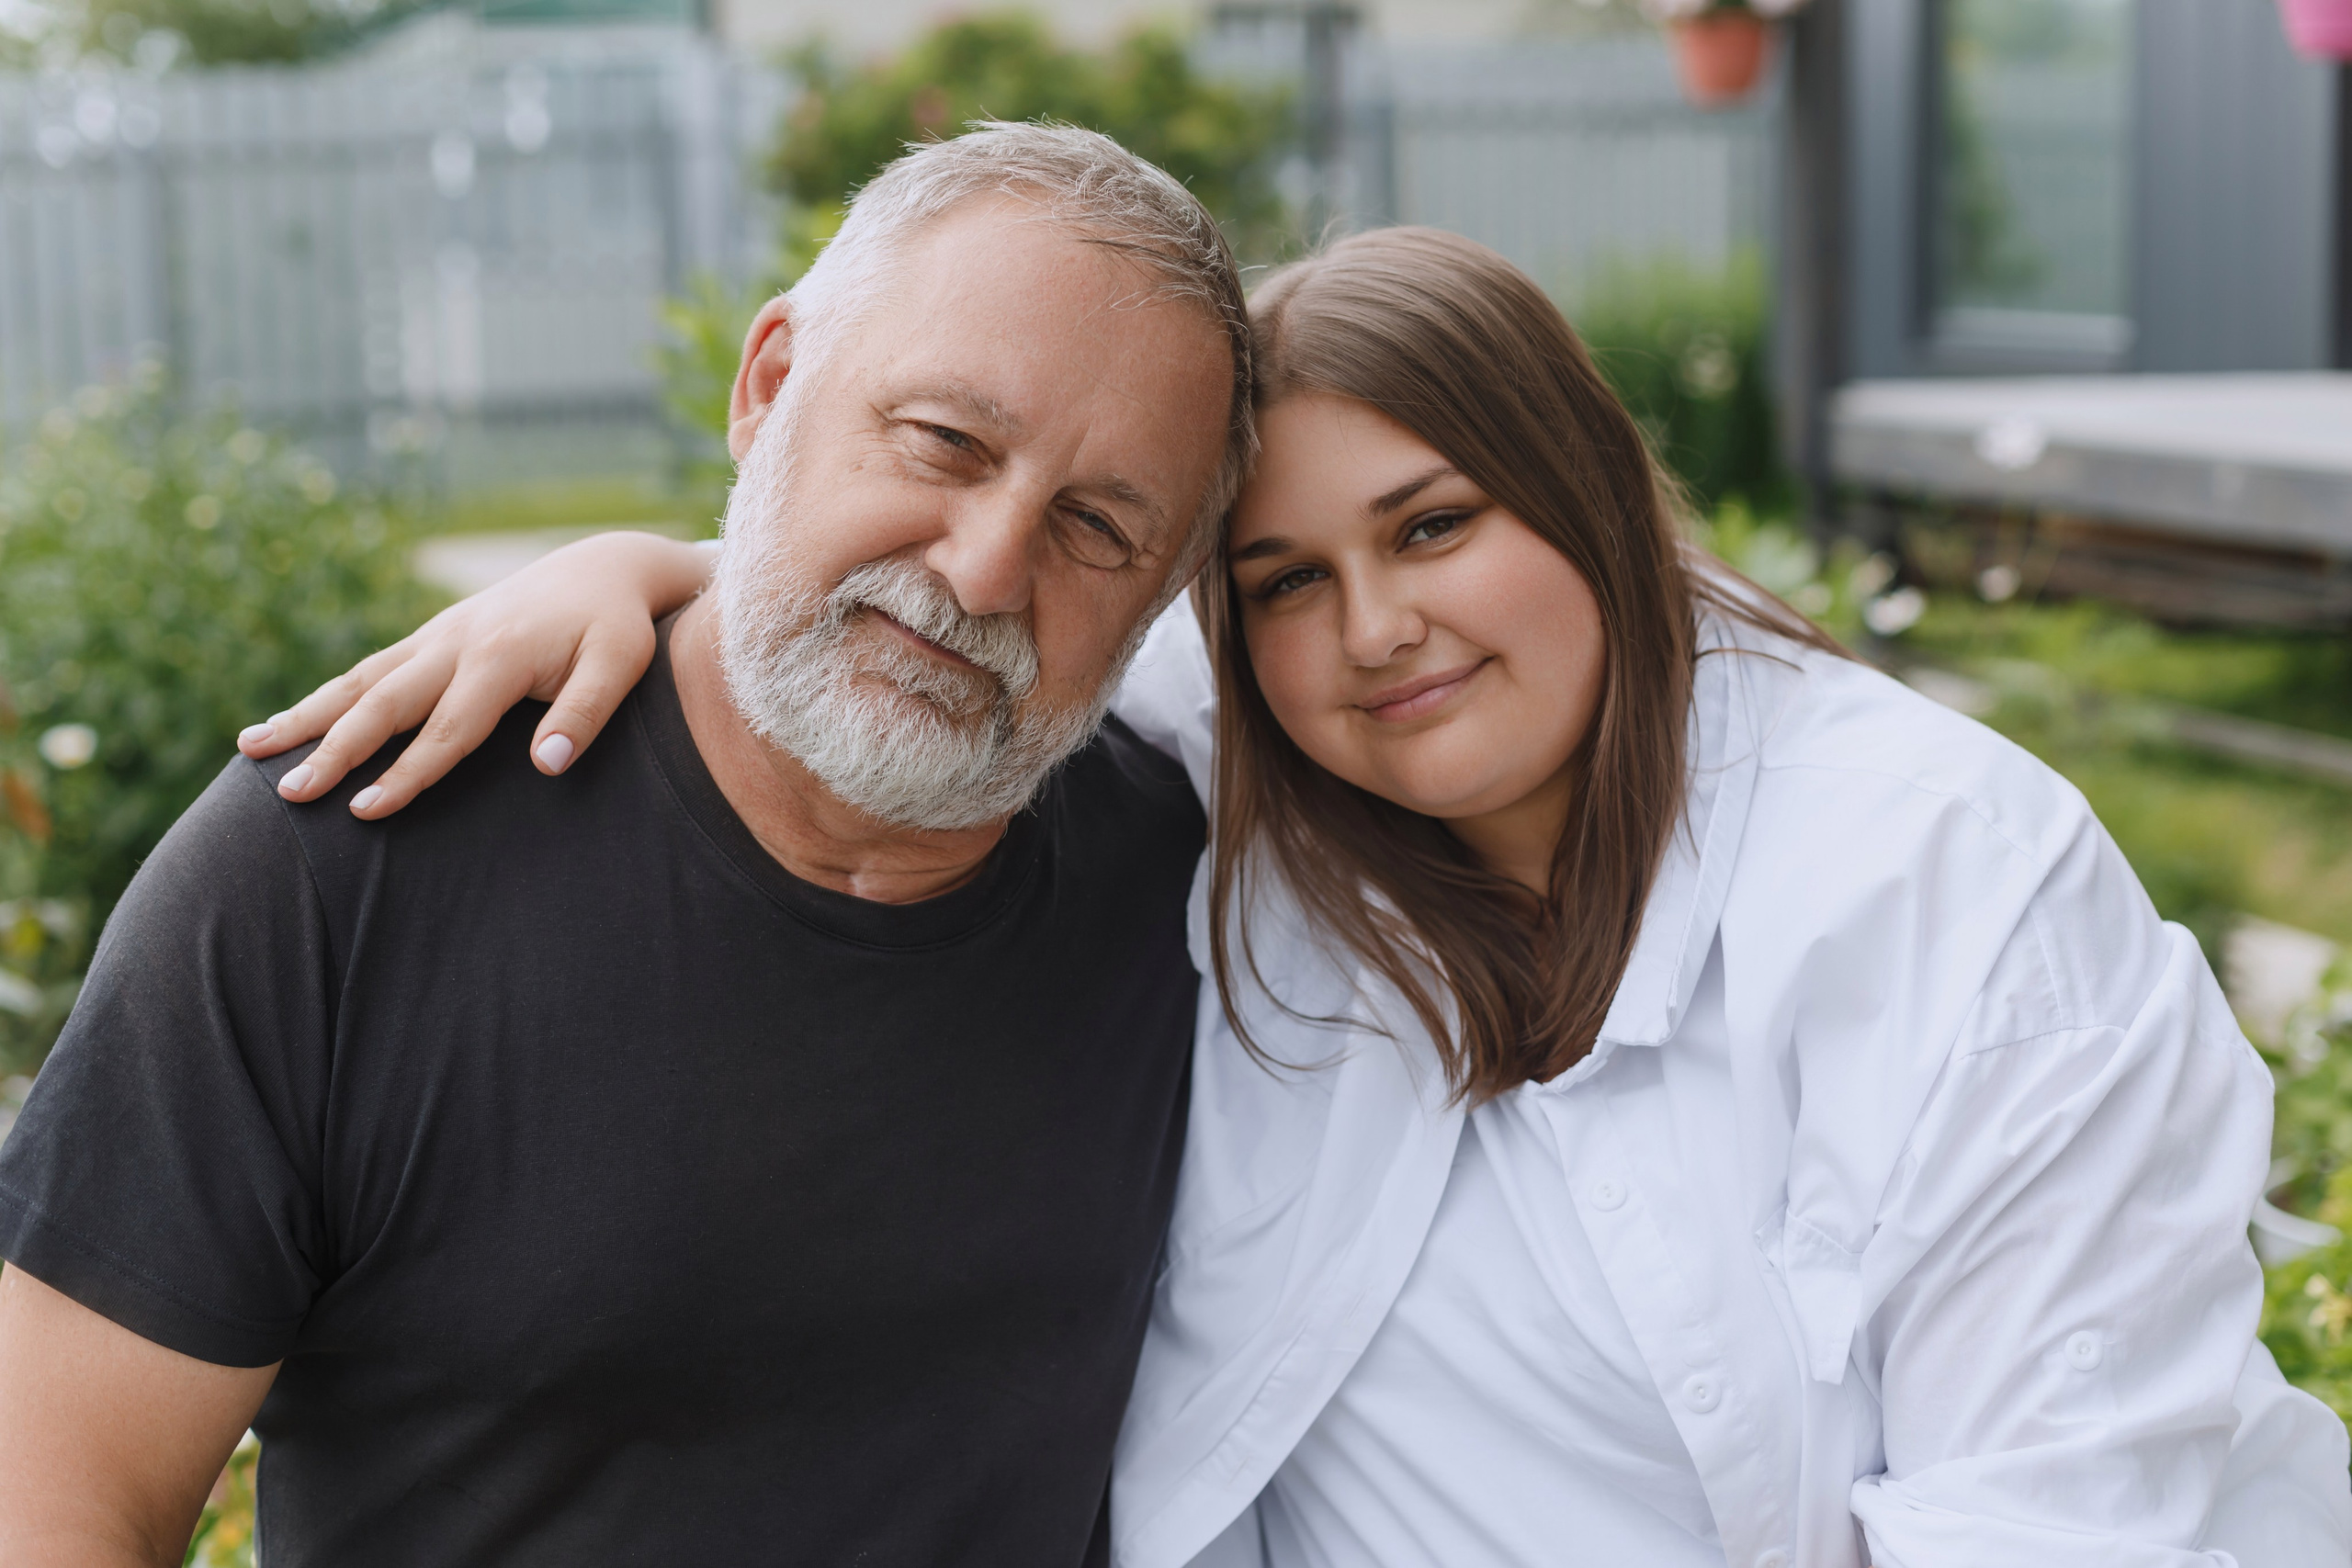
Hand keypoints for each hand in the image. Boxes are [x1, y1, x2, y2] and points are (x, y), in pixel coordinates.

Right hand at [238, 530, 715, 817]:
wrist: (605, 566)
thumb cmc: (616, 627)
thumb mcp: (620, 667)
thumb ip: (584, 715)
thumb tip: (546, 767)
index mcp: (498, 657)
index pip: (446, 730)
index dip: (406, 774)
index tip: (365, 812)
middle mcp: (455, 643)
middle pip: (384, 704)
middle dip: (334, 750)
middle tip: (289, 794)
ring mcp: (437, 636)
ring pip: (361, 680)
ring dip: (307, 715)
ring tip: (251, 749)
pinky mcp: (432, 635)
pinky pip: (370, 668)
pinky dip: (328, 695)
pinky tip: (293, 720)